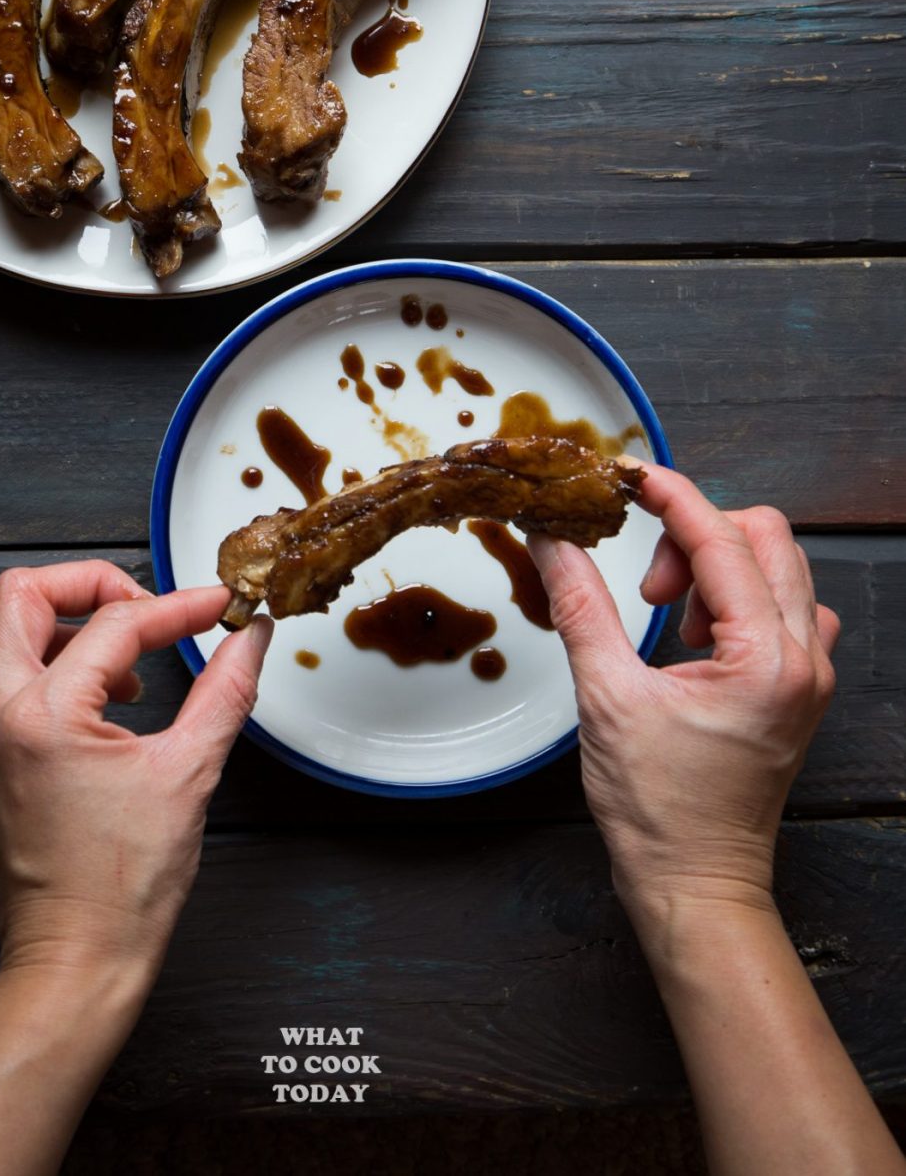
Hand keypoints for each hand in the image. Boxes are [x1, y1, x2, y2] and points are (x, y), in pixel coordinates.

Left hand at [0, 561, 271, 993]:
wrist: (74, 964)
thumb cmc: (124, 886)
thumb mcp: (189, 774)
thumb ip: (224, 691)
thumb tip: (251, 637)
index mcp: (44, 715)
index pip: (116, 623)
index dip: (177, 608)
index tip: (216, 608)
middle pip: (23, 596)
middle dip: (91, 586)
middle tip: (146, 612)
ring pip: (3, 641)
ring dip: (65, 635)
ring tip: (124, 677)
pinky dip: (42, 679)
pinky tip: (91, 716)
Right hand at [526, 466, 839, 934]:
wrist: (696, 884)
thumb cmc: (659, 811)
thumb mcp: (606, 697)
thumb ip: (581, 604)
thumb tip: (552, 539)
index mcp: (765, 658)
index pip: (721, 539)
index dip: (670, 496)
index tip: (626, 477)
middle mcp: (803, 658)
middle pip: (764, 538)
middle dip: (694, 536)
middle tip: (644, 583)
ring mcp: (809, 674)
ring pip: (778, 568)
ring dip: (717, 567)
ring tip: (668, 619)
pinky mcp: (798, 689)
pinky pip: (786, 608)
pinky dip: (738, 600)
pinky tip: (695, 639)